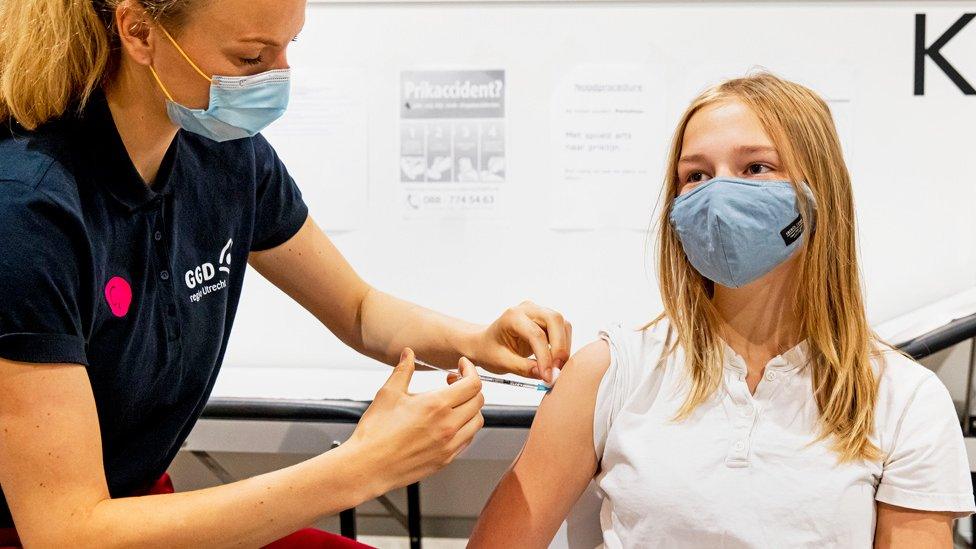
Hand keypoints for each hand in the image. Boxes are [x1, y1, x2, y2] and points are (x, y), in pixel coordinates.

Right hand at [347, 348, 484, 494]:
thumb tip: (408, 355)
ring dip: (470, 407)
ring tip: (453, 402)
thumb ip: (403, 370)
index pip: (473, 384)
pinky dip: (465, 427)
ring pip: (477, 421)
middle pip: (478, 401)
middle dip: (470, 386)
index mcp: (436, 405)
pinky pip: (468, 439)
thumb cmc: (376, 433)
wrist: (368, 466)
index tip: (462, 366)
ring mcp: (449, 445)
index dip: (471, 370)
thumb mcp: (388, 394)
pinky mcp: (446, 459)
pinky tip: (449, 422)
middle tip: (453, 381)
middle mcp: (448, 425)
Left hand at [465, 301, 571, 383]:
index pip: (536, 334)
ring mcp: (538, 312)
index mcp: (512, 317)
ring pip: (562, 324)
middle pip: (554, 320)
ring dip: (564, 347)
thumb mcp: (501, 362)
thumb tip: (544, 375)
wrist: (484, 343)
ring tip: (556, 367)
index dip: (545, 357)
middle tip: (557, 369)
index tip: (547, 376)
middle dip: (560, 347)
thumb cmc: (489, 350)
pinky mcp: (545, 320)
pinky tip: (555, 361)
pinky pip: (562, 330)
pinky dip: (563, 345)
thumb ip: (522, 368)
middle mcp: (527, 309)